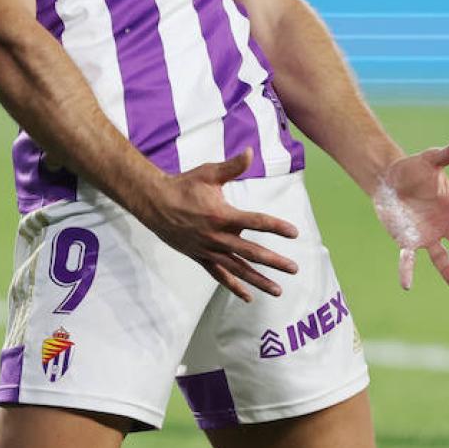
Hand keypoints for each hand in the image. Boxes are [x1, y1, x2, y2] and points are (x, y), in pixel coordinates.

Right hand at [139, 150, 300, 301]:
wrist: (154, 203)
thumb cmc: (184, 185)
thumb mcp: (208, 173)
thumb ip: (232, 166)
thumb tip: (250, 151)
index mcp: (222, 215)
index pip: (256, 222)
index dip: (276, 227)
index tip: (294, 232)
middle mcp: (217, 236)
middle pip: (251, 252)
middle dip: (275, 261)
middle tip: (294, 269)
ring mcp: (209, 250)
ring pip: (238, 269)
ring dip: (259, 280)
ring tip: (278, 290)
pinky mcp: (200, 257)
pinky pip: (219, 275)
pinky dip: (234, 286)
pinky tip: (248, 296)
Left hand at [371, 132, 448, 289]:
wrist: (389, 181)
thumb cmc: (414, 169)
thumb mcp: (433, 159)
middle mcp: (445, 223)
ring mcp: (428, 234)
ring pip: (440, 254)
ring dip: (447, 268)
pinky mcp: (409, 241)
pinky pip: (409, 258)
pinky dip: (407, 271)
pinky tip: (406, 285)